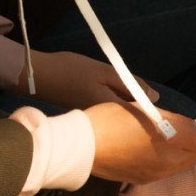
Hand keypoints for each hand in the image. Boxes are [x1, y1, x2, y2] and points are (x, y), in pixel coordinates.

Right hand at [29, 49, 159, 111]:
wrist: (39, 76)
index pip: (142, 117)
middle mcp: (105, 124)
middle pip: (133, 119)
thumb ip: (130, 84)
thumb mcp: (104, 72)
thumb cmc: (71, 71)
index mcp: (111, 112)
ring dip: (126, 104)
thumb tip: (155, 97)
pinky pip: (111, 115)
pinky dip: (114, 105)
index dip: (153, 110)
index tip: (156, 101)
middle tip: (134, 88)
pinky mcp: (90, 119)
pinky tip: (108, 92)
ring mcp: (97, 123)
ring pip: (122, 117)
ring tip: (121, 88)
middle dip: (140, 106)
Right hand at [82, 103, 195, 184]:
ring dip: (189, 151)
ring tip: (181, 137)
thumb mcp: (146, 109)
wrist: (80, 146)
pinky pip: (167, 170)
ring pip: (185, 163)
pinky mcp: (145, 180)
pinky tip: (159, 149)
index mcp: (175, 139)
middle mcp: (171, 160)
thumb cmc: (110, 118)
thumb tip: (194, 126)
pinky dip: (172, 159)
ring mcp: (158, 173)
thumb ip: (175, 119)